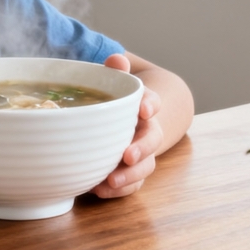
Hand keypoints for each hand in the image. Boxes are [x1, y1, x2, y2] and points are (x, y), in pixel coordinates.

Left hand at [91, 53, 163, 198]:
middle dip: (141, 148)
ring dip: (129, 175)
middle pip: (151, 139)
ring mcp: (140, 153)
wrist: (130, 118)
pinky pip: (131, 184)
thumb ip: (115, 69)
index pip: (152, 101)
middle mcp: (145, 130)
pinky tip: (98, 189)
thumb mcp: (115, 80)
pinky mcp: (131, 172)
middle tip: (127, 155)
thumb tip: (116, 59)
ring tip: (109, 181)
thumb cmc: (117, 96)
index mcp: (142, 105)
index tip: (143, 109)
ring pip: (145, 166)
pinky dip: (118, 190)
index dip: (149, 104)